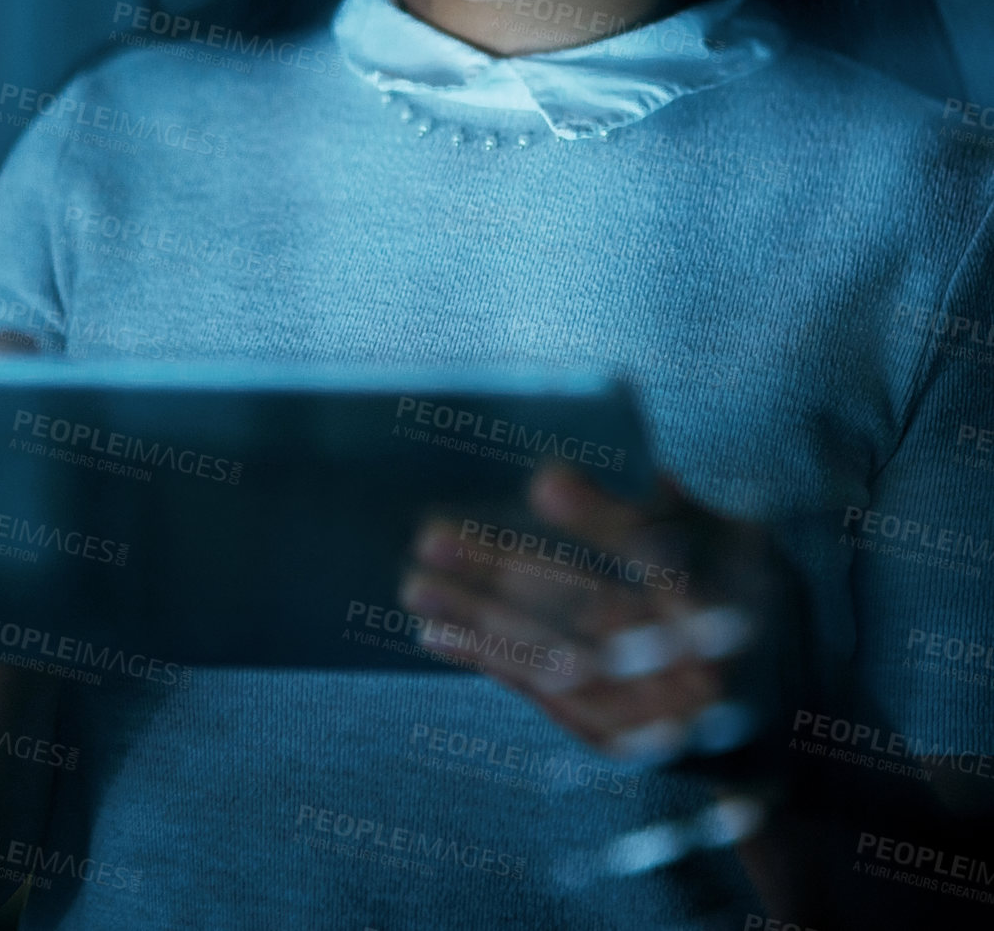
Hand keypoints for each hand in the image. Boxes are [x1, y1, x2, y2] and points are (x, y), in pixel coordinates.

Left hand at [399, 464, 802, 769]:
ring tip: (418, 587)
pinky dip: (495, 668)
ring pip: (559, 658)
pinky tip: (441, 638)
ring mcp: (665, 714)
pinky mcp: (630, 745)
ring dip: (482, 623)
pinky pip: (549, 702)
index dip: (606, 519)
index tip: (543, 483)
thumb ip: (686, 512)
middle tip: (436, 538)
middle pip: (592, 608)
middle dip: (508, 572)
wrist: (790, 738)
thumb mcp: (745, 549)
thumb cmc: (759, 614)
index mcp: (739, 600)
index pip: (666, 552)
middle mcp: (705, 665)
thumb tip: (631, 463)